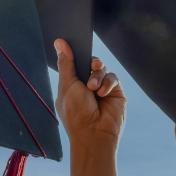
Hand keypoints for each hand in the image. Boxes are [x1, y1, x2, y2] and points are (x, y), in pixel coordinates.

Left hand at [54, 39, 124, 175]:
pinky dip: (108, 83)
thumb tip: (59, 41)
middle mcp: (87, 86)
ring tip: (93, 89)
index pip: (76, 63)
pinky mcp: (115, 93)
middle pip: (91, 63)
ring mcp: (102, 89)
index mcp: (72, 85)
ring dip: (98, 76)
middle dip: (91, 64)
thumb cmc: (76, 113)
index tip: (77, 44)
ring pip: (103, 69)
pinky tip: (102, 93)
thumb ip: (66, 63)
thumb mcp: (67, 85)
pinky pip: (113, 78)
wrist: (93, 133)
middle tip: (91, 66)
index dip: (77, 55)